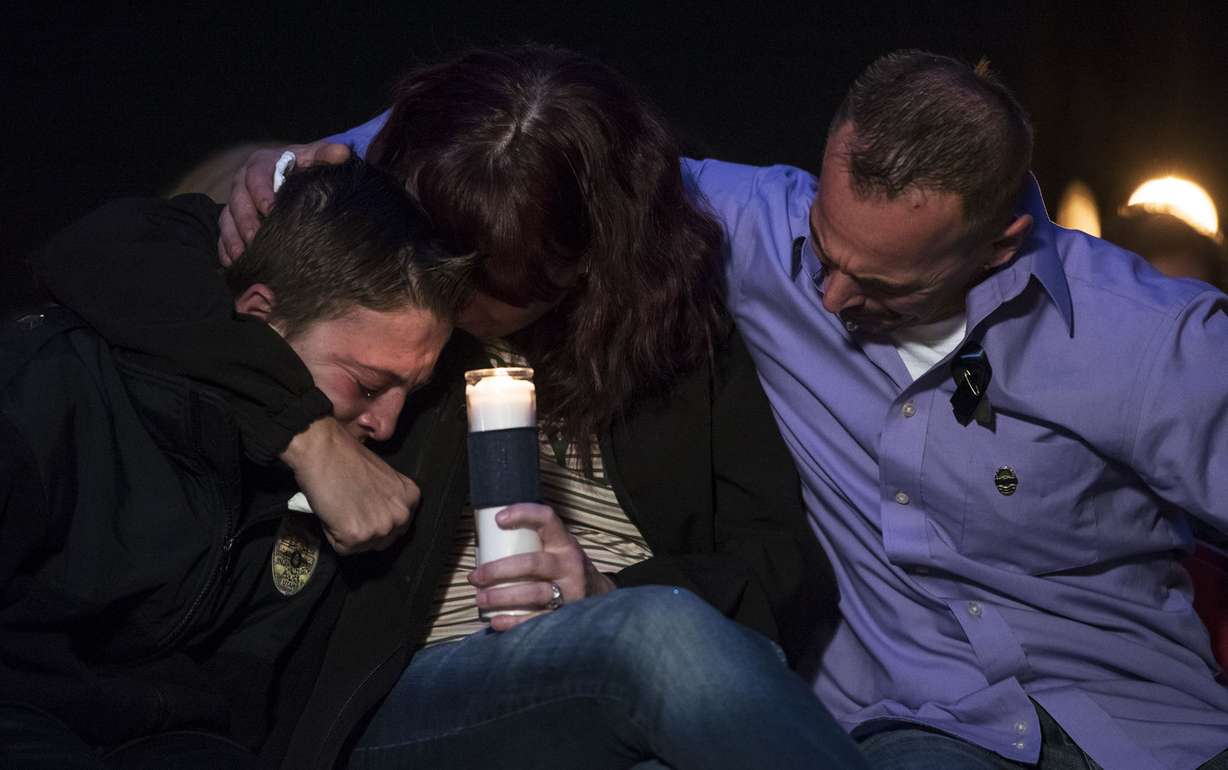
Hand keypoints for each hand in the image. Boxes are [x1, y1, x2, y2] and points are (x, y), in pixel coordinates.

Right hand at [217, 141, 351, 264]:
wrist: (293, 177)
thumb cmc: (303, 168)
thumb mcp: (313, 157)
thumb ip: (325, 154)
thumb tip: (342, 152)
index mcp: (261, 164)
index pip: (256, 176)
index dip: (261, 193)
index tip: (270, 210)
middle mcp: (242, 182)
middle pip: (237, 201)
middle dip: (246, 221)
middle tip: (256, 240)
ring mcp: (235, 203)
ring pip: (227, 220)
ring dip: (234, 239)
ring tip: (243, 256)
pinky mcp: (231, 220)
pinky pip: (223, 235)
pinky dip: (226, 249)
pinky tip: (234, 264)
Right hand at [280, 416, 417, 554]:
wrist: (324, 451)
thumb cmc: (347, 458)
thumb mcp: (383, 477)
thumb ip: (388, 499)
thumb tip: (378, 515)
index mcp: (410, 497)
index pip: (399, 526)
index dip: (378, 521)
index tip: (366, 513)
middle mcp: (401, 515)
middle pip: (383, 541)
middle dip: (365, 531)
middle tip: (349, 510)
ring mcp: (381, 527)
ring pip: (362, 547)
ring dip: (348, 533)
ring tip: (340, 508)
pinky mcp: (357, 536)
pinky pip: (342, 548)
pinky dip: (333, 535)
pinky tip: (332, 514)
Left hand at [468, 503, 615, 630]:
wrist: (598, 595)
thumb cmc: (565, 568)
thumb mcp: (557, 549)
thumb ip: (533, 543)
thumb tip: (487, 541)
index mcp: (564, 543)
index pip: (547, 519)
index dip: (523, 514)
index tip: (498, 519)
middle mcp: (569, 565)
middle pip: (533, 563)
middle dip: (499, 570)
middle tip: (476, 577)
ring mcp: (569, 591)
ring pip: (535, 593)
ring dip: (503, 596)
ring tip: (481, 598)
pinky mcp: (566, 614)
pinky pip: (538, 619)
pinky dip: (514, 622)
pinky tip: (496, 622)